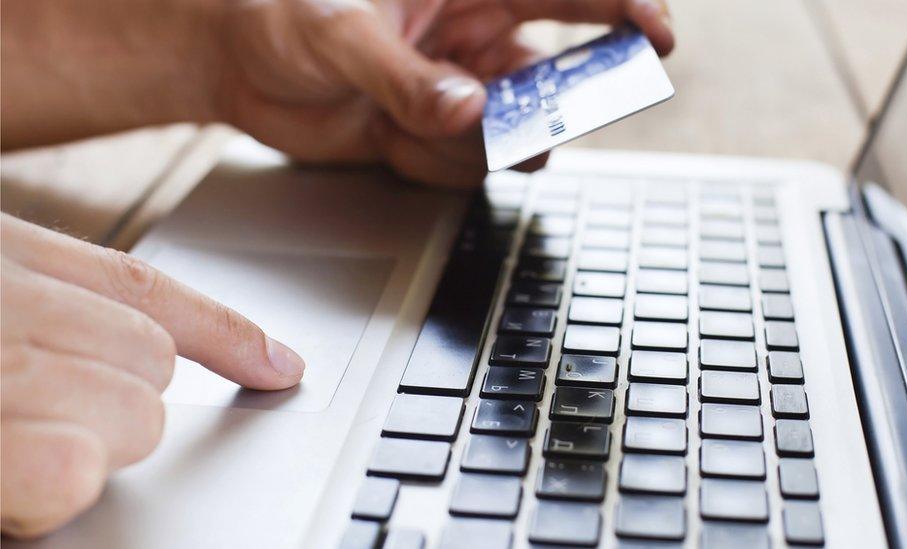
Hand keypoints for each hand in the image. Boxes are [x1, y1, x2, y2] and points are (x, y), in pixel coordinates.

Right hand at [0, 214, 304, 537]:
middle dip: (120, 406)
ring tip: (8, 449)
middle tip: (38, 427)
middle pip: (156, 356)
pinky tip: (4, 483)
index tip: (278, 363)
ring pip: (139, 416)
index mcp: (3, 255)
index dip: (223, 330)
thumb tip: (141, 354)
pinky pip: (77, 470)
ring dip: (85, 452)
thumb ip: (44, 316)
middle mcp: (6, 295)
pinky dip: (49, 491)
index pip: (142, 286)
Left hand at [215, 0, 673, 186]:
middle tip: (544, 118)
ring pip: (510, 131)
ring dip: (478, 144)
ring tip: (420, 129)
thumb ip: (406, 75)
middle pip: (556, 68)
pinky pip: (464, 165)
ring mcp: (457, 91)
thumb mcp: (338, 33)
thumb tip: (470, 109)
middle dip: (559, 98)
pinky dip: (436, 165)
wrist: (232, 64)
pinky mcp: (432, 136)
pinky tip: (392, 140)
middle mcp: (472, 36)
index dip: (620, 7)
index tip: (656, 34)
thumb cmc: (279, 13)